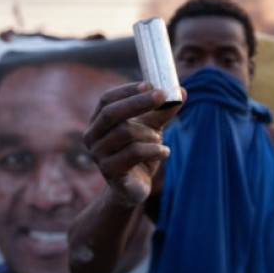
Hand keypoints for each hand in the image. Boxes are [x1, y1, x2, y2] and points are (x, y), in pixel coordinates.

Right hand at [83, 82, 183, 204]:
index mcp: (98, 122)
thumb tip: (181, 91)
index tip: (149, 84)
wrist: (133, 188)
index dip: (127, 91)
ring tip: (159, 140)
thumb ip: (162, 112)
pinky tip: (164, 152)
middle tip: (162, 95)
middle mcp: (92, 137)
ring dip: (150, 134)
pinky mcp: (109, 171)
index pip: (107, 100)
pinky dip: (154, 150)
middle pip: (111, 113)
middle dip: (138, 102)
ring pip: (125, 133)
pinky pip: (133, 153)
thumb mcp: (152, 129)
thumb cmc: (140, 153)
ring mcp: (98, 155)